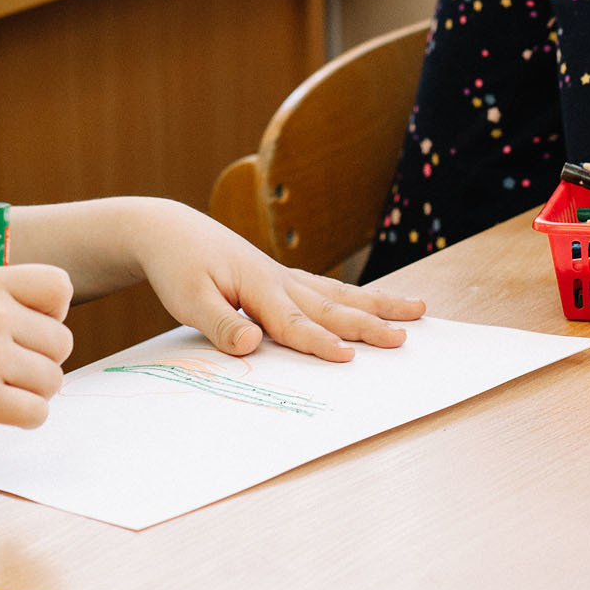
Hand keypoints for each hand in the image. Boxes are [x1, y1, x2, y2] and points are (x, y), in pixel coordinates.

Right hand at [0, 262, 73, 442]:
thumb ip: (1, 300)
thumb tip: (56, 317)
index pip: (58, 286)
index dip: (51, 313)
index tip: (25, 330)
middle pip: (62, 342)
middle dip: (41, 360)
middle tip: (3, 370)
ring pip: (53, 380)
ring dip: (33, 392)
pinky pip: (37, 412)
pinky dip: (25, 418)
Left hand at [124, 199, 425, 360]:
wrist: (170, 231)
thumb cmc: (178, 266)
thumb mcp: (186, 298)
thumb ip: (219, 323)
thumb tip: (250, 343)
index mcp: (257, 286)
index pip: (293, 322)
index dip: (320, 341)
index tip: (349, 357)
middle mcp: (279, 280)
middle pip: (331, 307)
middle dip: (369, 324)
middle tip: (405, 338)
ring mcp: (285, 277)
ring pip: (339, 293)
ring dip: (377, 305)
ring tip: (418, 310)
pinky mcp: (282, 278)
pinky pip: (328, 288)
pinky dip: (355, 297)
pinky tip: (374, 304)